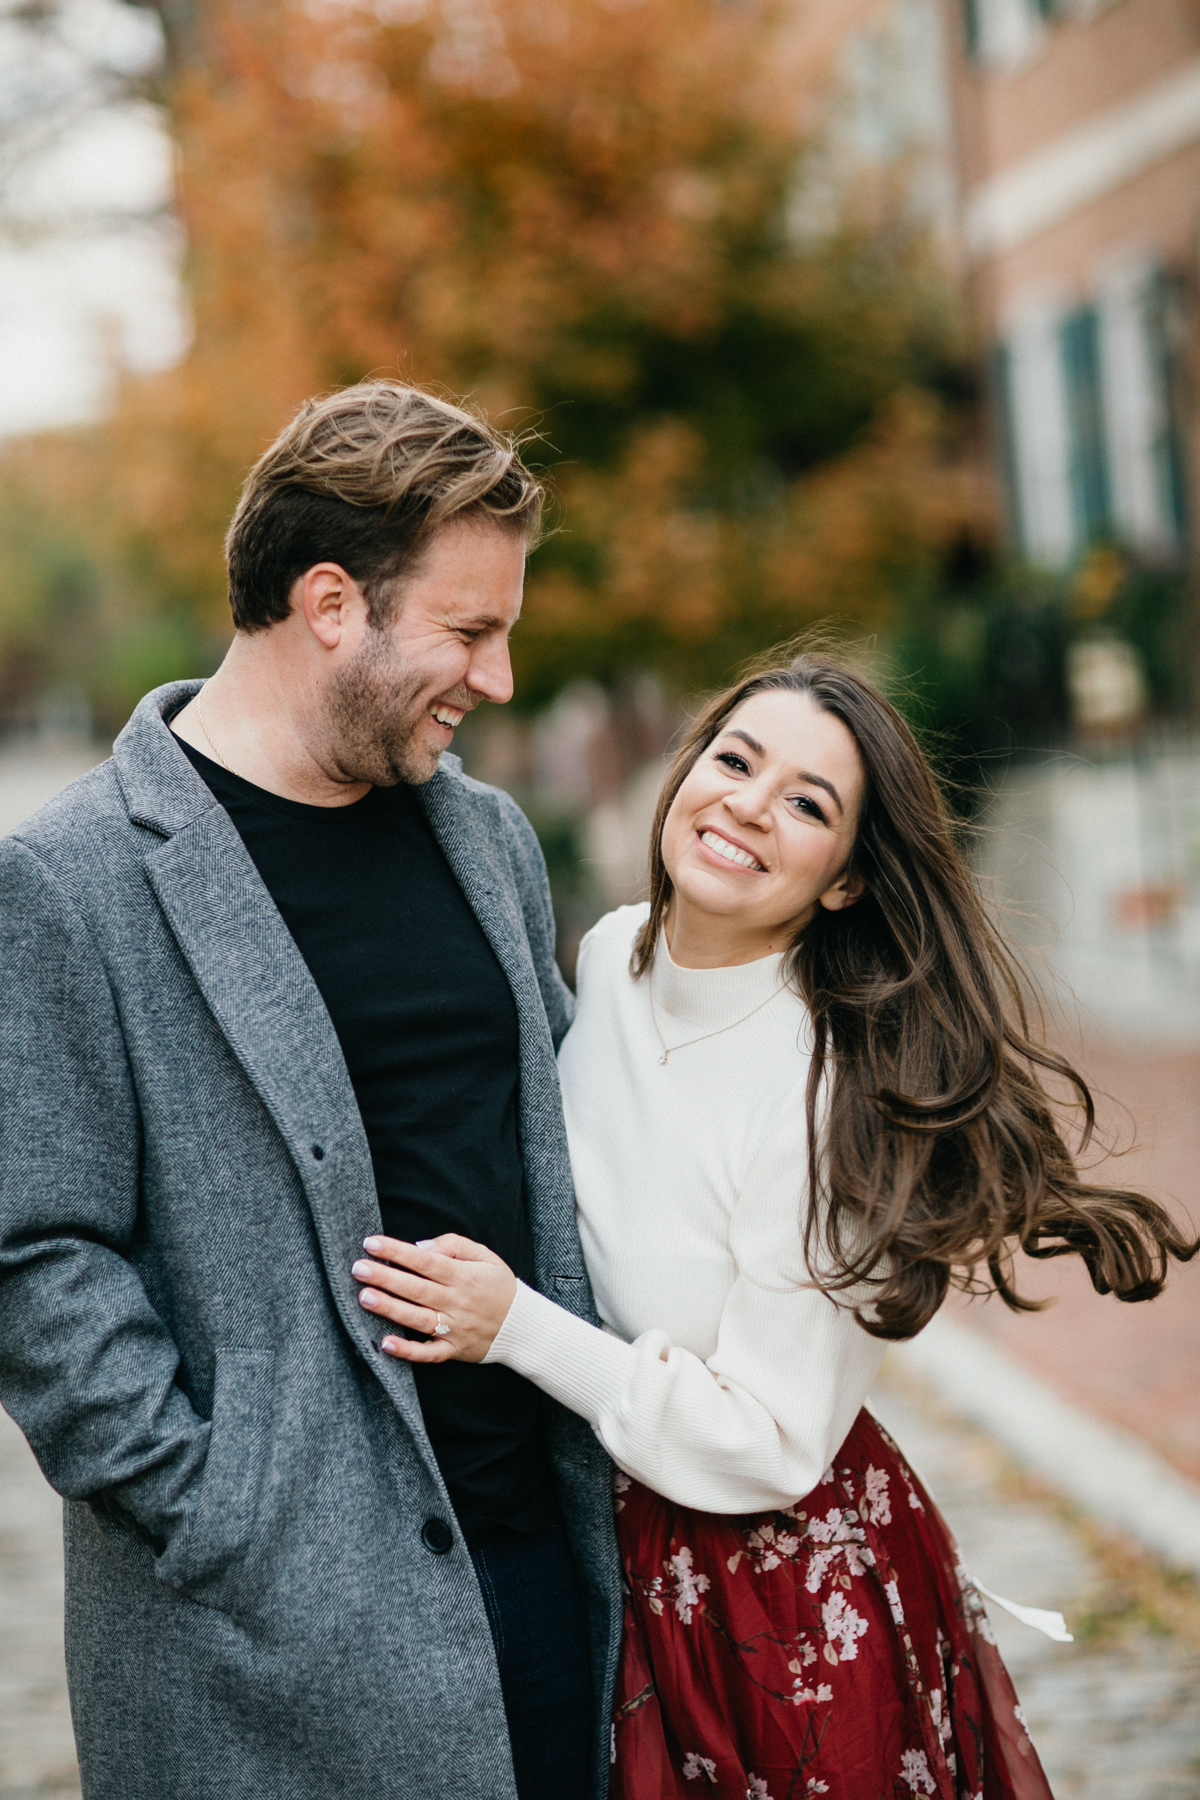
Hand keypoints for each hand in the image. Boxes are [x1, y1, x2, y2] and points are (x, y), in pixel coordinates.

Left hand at [350, 1233, 516, 1363]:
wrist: (521, 1325)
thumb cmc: (498, 1286)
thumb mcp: (484, 1256)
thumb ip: (453, 1245)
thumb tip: (420, 1246)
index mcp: (463, 1276)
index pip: (425, 1261)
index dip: (397, 1252)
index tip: (372, 1244)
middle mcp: (457, 1302)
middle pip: (416, 1289)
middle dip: (385, 1277)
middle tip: (358, 1268)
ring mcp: (454, 1329)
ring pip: (417, 1319)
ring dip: (390, 1308)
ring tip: (364, 1298)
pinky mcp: (453, 1350)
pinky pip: (428, 1354)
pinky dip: (407, 1351)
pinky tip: (386, 1344)